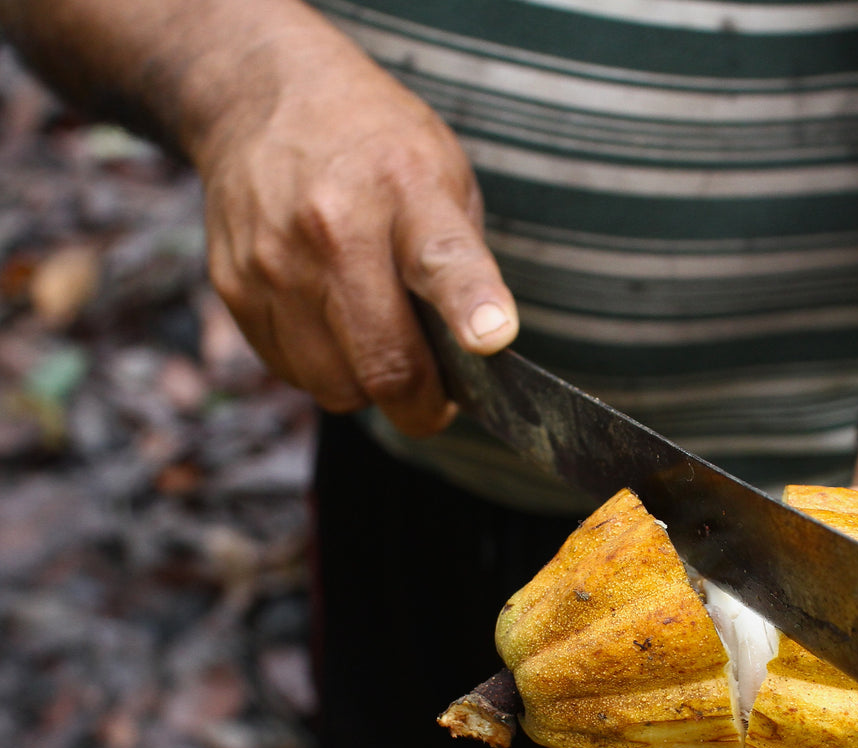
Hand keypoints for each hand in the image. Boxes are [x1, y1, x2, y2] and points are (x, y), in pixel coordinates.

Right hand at [191, 32, 516, 436]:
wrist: (263, 99)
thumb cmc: (377, 151)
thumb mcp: (443, 176)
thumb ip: (462, 263)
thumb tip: (477, 355)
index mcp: (406, 190)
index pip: (442, 260)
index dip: (471, 308)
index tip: (492, 340)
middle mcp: (334, 228)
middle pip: (384, 361)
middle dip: (423, 407)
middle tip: (438, 402)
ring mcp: (275, 263)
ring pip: (336, 386)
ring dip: (368, 386)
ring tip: (379, 343)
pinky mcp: (235, 288)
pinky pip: (294, 373)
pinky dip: (324, 369)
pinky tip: (333, 325)